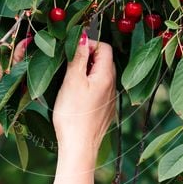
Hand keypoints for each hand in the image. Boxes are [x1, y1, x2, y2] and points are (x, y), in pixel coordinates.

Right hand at [53, 33, 115, 155]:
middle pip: (104, 61)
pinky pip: (100, 90)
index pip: (104, 47)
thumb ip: (78, 57)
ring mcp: (111, 99)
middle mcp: (113, 86)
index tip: (71, 51)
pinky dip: (89, 86)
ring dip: (87, 72)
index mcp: (107, 76)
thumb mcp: (72, 81)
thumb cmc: (73, 114)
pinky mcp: (106, 111)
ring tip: (70, 79)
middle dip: (87, 57)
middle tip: (68, 64)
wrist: (79, 147)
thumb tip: (82, 36)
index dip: (88, 44)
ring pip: (101, 76)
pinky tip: (76, 96)